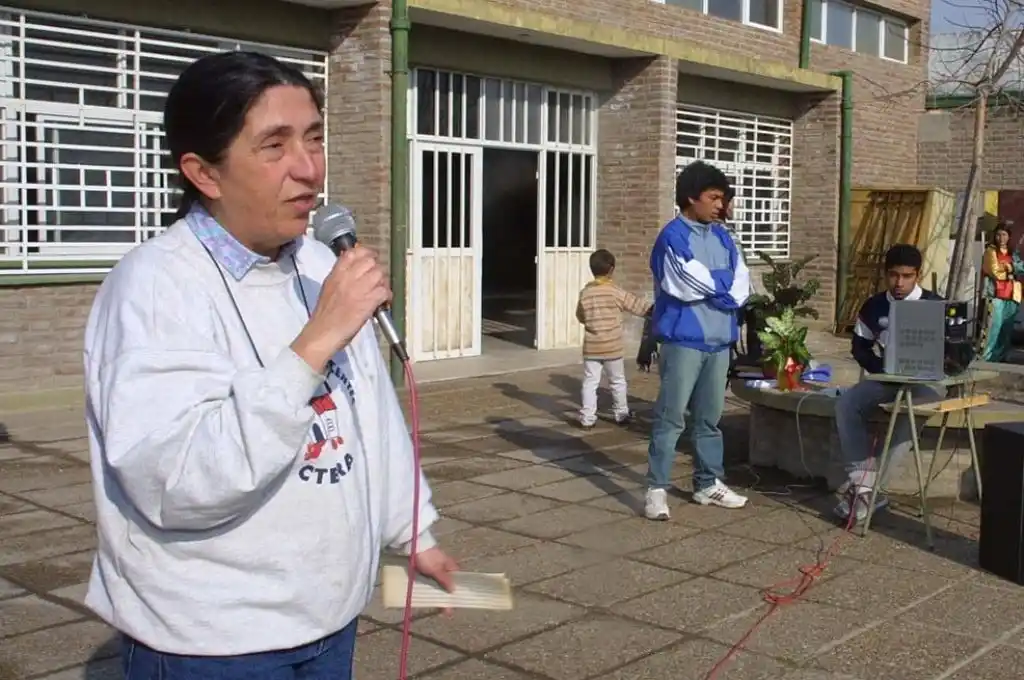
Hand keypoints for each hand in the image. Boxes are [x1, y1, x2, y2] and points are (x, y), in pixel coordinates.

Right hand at [292, 246, 390, 371]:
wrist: (322, 333)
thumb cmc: (325, 315)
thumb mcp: (329, 288)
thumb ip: (342, 277)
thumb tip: (356, 270)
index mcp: (336, 274)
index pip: (353, 252)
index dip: (366, 253)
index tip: (371, 258)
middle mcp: (347, 278)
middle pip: (371, 262)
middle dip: (377, 270)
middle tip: (377, 280)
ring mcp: (358, 289)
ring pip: (380, 274)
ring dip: (383, 283)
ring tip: (380, 293)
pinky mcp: (367, 302)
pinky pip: (384, 291)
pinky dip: (387, 296)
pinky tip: (383, 303)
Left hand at [415, 547, 458, 615]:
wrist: (414, 547)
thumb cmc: (427, 557)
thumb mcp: (436, 569)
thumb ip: (445, 579)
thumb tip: (454, 590)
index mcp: (451, 566)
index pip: (457, 582)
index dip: (456, 593)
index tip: (453, 605)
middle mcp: (445, 568)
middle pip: (448, 585)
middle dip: (446, 597)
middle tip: (445, 610)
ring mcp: (436, 569)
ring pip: (439, 585)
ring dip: (439, 594)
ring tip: (438, 607)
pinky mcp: (427, 571)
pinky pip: (431, 583)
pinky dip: (431, 589)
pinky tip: (429, 597)